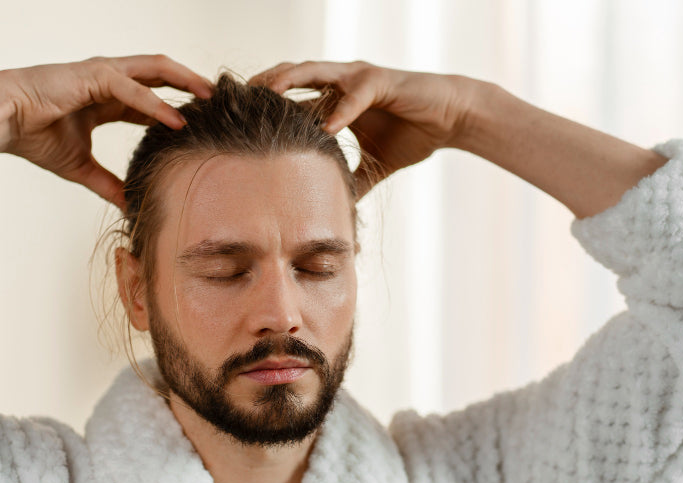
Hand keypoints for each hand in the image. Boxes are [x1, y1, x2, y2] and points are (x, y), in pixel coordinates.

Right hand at [0, 55, 211, 206]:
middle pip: (161, 76)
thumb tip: (128, 206)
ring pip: (154, 71)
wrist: (1, 121)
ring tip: (211, 98)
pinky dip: (155, 105)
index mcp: (106, 98)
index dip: (177, 108)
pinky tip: (176, 120)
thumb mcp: (80, 167)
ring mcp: (102, 74)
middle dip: (191, 86)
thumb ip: (107, 183)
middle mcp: (108, 81)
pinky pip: (132, 90)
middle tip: (220, 102)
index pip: (152, 98)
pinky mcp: (92, 77)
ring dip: (185, 83)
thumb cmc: (33, 137)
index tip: (204, 124)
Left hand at [251, 61, 476, 197]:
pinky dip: (341, 109)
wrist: (450, 119)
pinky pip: (356, 93)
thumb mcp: (373, 165)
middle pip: (290, 77)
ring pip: (315, 72)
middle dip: (261, 86)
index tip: (232, 121)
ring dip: (290, 81)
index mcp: (332, 98)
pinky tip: (326, 126)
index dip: (262, 107)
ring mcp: (357, 78)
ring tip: (265, 94)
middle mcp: (339, 82)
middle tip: (232, 101)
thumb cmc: (411, 135)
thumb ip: (351, 180)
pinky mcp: (381, 82)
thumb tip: (335, 210)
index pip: (289, 98)